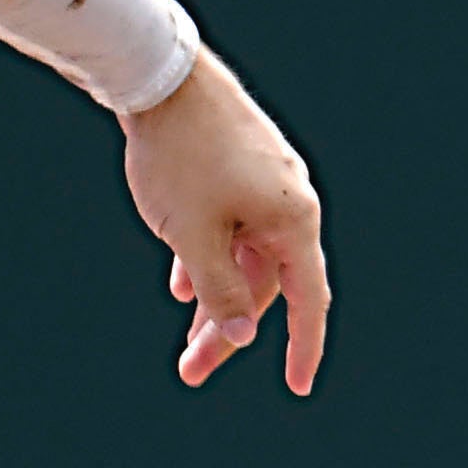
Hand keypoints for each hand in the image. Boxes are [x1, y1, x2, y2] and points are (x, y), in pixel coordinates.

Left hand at [121, 50, 328, 395]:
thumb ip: (219, 291)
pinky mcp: (236, 172)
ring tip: (182, 343)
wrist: (160, 81)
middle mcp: (288, 204)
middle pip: (264, 285)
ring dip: (212, 300)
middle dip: (228, 331)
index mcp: (293, 221)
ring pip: (242, 259)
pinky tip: (180, 286)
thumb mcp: (193, 237)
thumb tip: (241, 336)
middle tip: (189, 374)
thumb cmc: (179, 158)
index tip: (296, 386)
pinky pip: (228, 231)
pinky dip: (206, 260)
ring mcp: (264, 186)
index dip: (303, 346)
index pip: (307, 298)